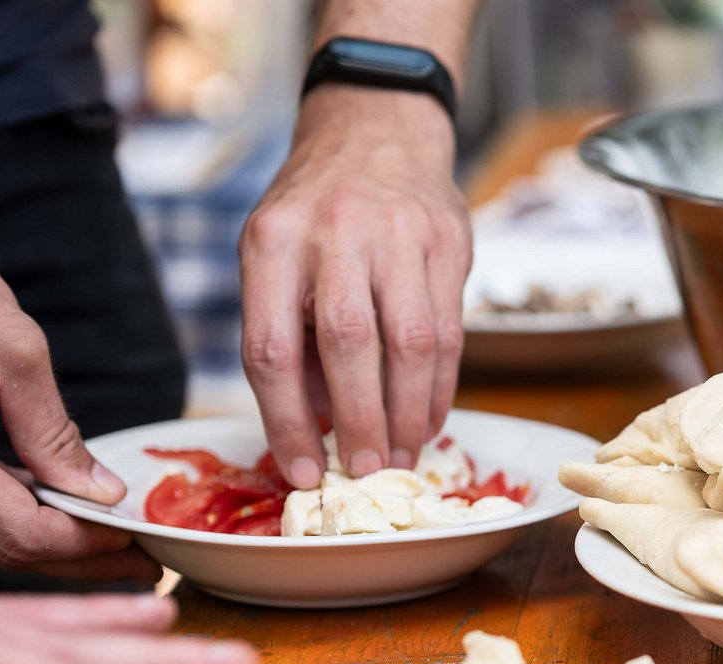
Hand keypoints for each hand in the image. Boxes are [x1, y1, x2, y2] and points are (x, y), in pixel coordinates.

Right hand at [0, 196, 153, 579]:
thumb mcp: (13, 347)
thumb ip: (54, 431)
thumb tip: (99, 492)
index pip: (20, 533)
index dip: (87, 548)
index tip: (141, 546)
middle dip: (76, 557)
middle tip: (142, 560)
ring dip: (44, 539)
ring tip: (112, 536)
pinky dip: (8, 510)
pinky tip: (57, 504)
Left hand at [241, 85, 471, 488]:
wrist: (376, 133)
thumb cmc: (315, 213)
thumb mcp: (274, 254)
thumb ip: (289, 332)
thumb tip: (312, 428)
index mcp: (272, 243)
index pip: (272, 350)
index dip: (287, 422)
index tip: (304, 471)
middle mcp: (334, 233)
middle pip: (348, 345)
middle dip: (360, 421)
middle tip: (365, 470)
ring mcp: (398, 234)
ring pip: (410, 342)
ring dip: (409, 412)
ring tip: (403, 455)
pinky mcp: (449, 241)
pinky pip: (450, 330)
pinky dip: (441, 386)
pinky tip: (431, 418)